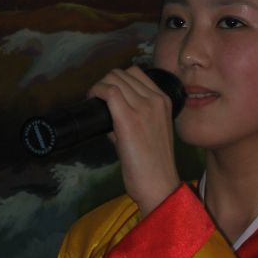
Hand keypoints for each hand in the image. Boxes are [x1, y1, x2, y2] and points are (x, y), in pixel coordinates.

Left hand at [88, 65, 180, 216]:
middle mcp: (156, 99)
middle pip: (123, 73)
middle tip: (99, 100)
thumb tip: (109, 114)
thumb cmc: (155, 164)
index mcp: (165, 101)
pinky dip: (96, 92)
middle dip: (107, 83)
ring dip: (100, 87)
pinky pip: (108, 91)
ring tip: (95, 101)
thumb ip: (133, 118)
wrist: (159, 183)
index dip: (118, 80)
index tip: (109, 94)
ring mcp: (143, 107)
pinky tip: (92, 102)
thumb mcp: (152, 133)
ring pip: (114, 79)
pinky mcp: (128, 117)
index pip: (137, 74)